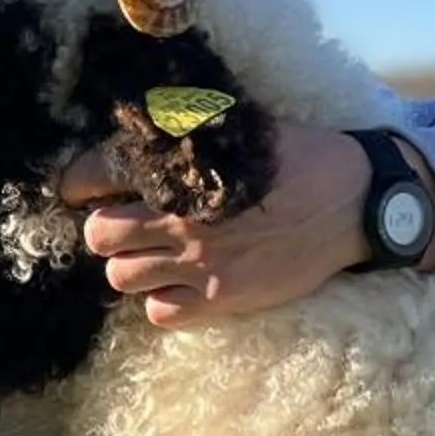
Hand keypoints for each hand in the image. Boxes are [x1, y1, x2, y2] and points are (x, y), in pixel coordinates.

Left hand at [60, 121, 389, 327]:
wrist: (354, 203)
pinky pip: (160, 313)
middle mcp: (184, 218)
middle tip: (123, 225)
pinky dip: (161, 300)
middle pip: (100, 235)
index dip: (79, 182)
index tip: (81, 188)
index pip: (96, 175)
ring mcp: (201, 263)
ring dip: (131, 265)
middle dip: (104, 228)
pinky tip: (178, 283)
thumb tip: (142, 122)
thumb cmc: (299, 159)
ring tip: (152, 255)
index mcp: (184, 170)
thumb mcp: (242, 128)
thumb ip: (190, 128)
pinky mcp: (222, 297)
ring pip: (122, 277)